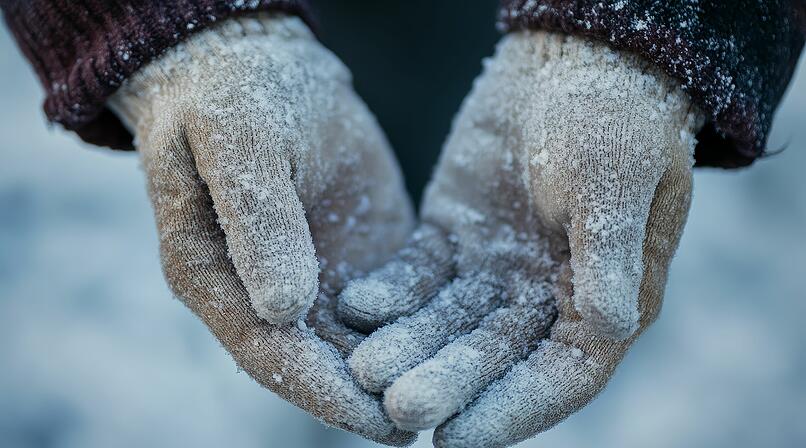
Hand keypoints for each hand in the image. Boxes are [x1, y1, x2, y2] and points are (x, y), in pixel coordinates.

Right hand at [109, 14, 414, 444]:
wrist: (264, 66)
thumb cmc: (236, 95)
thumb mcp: (241, 142)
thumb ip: (258, 219)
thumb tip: (283, 307)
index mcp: (215, 275)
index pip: (266, 349)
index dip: (318, 389)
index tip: (373, 417)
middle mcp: (262, 291)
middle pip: (314, 359)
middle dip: (366, 397)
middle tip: (420, 427)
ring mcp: (314, 277)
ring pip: (356, 340)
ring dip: (400, 371)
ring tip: (453, 402)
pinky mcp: (357, 257)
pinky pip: (390, 301)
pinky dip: (419, 327)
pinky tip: (461, 347)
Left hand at [337, 32, 704, 446]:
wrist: (568, 63)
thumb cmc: (613, 118)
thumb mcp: (616, 177)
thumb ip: (607, 250)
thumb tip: (609, 326)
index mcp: (603, 299)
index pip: (560, 375)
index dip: (513, 409)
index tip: (459, 440)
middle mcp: (545, 297)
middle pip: (493, 355)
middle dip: (448, 383)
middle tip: (398, 408)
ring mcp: (493, 270)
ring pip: (448, 321)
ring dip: (409, 345)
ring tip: (364, 368)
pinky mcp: (452, 238)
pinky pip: (418, 274)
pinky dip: (390, 293)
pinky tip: (355, 306)